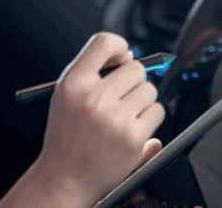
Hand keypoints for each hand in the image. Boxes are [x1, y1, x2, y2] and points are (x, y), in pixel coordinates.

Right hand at [35, 32, 165, 205]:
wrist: (64, 178)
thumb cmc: (68, 135)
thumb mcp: (66, 96)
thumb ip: (94, 72)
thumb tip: (130, 55)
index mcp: (73, 83)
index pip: (104, 42)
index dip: (119, 46)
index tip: (122, 58)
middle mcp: (93, 98)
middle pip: (135, 68)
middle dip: (133, 80)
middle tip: (121, 97)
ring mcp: (114, 118)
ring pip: (149, 89)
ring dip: (142, 100)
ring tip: (123, 116)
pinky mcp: (133, 137)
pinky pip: (157, 110)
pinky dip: (150, 118)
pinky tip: (131, 128)